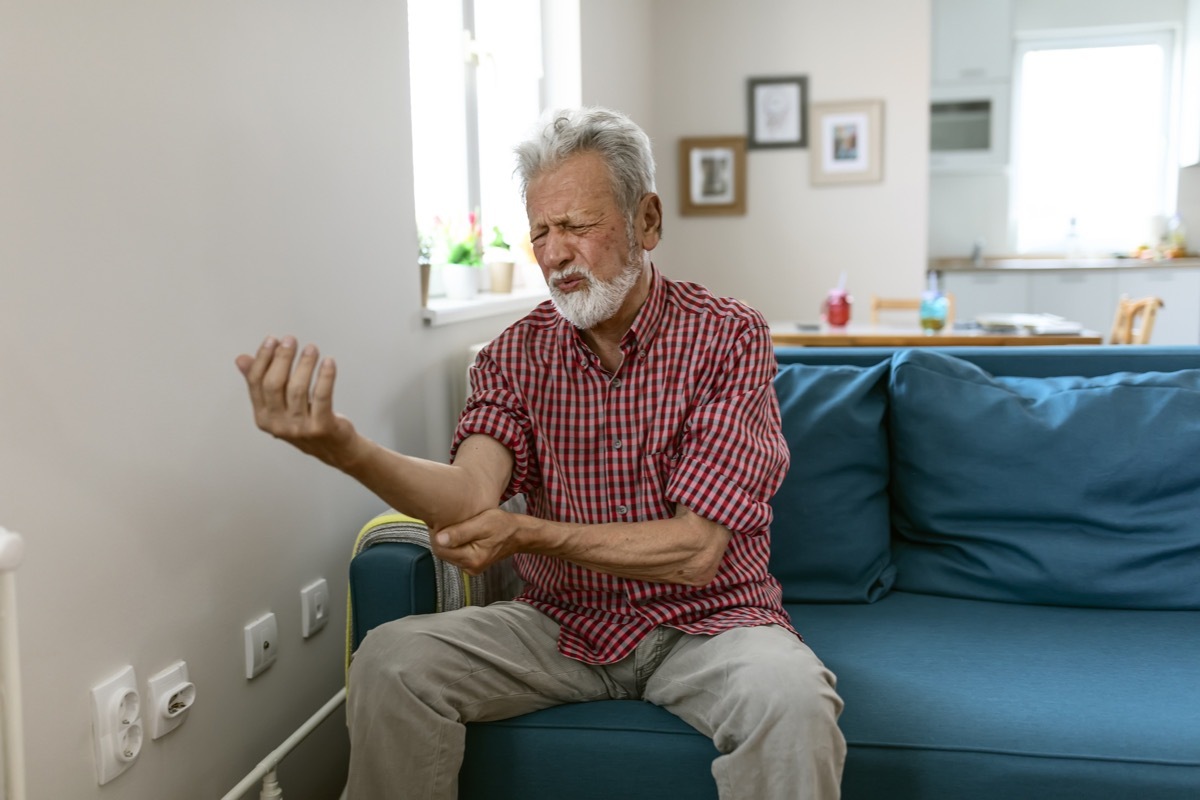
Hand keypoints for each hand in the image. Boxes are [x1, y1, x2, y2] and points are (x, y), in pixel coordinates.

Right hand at [235, 335, 359, 468]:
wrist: (334, 449)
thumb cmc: (304, 422)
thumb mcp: (279, 405)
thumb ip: (261, 383)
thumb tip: (241, 359)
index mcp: (262, 417)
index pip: (256, 382)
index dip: (263, 358)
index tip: (272, 339)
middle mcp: (278, 424)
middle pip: (274, 384)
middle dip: (281, 358)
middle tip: (290, 340)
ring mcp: (299, 428)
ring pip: (298, 388)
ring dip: (305, 364)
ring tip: (312, 348)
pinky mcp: (321, 427)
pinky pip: (322, 397)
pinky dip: (325, 376)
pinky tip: (329, 362)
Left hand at [432, 508, 522, 574]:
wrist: (518, 534)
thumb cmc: (503, 525)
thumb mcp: (483, 524)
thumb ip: (460, 533)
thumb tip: (438, 539)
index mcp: (472, 559)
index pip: (441, 549)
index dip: (436, 534)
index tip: (440, 520)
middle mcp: (470, 567)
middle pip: (443, 553)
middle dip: (442, 537)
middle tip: (446, 520)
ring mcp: (471, 567)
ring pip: (449, 553)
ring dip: (448, 540)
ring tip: (456, 525)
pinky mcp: (472, 564)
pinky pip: (456, 553)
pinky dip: (455, 543)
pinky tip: (461, 533)